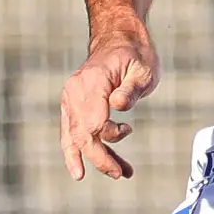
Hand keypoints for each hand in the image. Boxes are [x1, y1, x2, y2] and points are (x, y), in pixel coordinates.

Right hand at [60, 23, 157, 179]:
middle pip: (82, 135)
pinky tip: (80, 170)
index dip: (110, 135)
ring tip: (117, 173)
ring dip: (93, 159)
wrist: (119, 40)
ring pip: (74, 138)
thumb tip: (118, 106)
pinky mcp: (71, 105)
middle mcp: (75, 92)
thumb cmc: (135, 55)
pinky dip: (75, 152)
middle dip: (101, 158)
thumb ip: (131, 89)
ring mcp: (70, 99)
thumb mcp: (143, 69)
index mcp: (92, 82)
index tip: (128, 129)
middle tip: (121, 173)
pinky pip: (70, 133)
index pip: (94, 121)